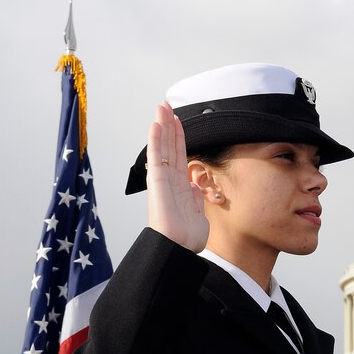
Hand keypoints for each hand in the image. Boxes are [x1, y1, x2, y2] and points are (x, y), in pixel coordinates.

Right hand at [146, 102, 207, 251]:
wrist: (179, 248)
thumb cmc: (186, 237)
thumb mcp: (198, 213)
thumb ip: (196, 197)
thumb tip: (196, 185)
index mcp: (180, 186)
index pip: (180, 156)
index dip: (179, 138)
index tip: (178, 121)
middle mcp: (170, 180)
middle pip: (169, 147)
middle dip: (168, 126)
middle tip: (166, 105)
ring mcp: (162, 180)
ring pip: (163, 147)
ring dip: (162, 126)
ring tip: (161, 107)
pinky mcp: (157, 183)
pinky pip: (157, 157)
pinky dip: (156, 140)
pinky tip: (156, 124)